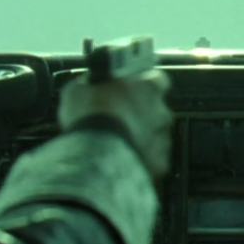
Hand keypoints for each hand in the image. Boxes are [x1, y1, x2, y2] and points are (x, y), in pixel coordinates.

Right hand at [58, 69, 173, 183]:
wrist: (95, 154)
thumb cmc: (90, 116)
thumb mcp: (80, 89)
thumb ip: (93, 84)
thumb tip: (92, 83)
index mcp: (148, 87)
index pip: (157, 79)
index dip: (143, 85)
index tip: (131, 89)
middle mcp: (162, 112)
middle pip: (156, 111)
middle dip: (141, 115)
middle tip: (119, 120)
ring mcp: (163, 140)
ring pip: (155, 137)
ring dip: (140, 139)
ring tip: (116, 145)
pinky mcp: (159, 164)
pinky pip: (151, 161)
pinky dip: (139, 160)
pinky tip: (120, 162)